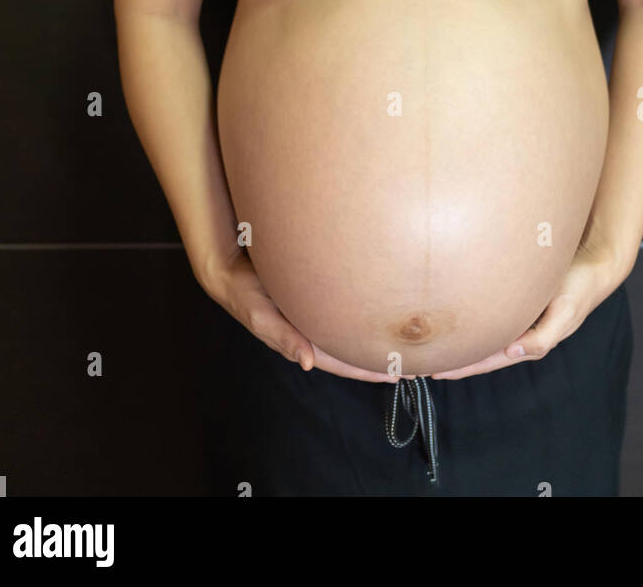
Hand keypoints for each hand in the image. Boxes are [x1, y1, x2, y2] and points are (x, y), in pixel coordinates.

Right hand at [199, 248, 392, 381]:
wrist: (230, 267)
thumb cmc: (245, 295)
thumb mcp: (260, 316)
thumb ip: (282, 337)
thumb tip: (307, 362)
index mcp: (302, 341)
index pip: (340, 362)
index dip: (365, 370)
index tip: (395, 375)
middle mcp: (312, 330)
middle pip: (350, 349)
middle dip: (376, 357)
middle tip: (412, 359)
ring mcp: (313, 313)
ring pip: (348, 330)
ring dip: (370, 336)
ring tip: (400, 339)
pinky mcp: (314, 295)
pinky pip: (342, 308)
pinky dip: (359, 313)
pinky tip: (376, 306)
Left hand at [430, 245, 626, 379]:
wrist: (594, 263)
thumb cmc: (580, 287)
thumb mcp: (565, 312)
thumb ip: (543, 337)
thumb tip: (515, 351)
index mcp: (530, 341)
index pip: (488, 359)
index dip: (462, 367)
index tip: (434, 372)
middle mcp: (519, 332)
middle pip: (479, 352)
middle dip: (451, 359)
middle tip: (417, 364)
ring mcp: (516, 317)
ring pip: (480, 336)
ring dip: (457, 342)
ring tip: (428, 347)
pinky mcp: (515, 300)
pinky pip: (486, 315)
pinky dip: (468, 321)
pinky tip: (452, 319)